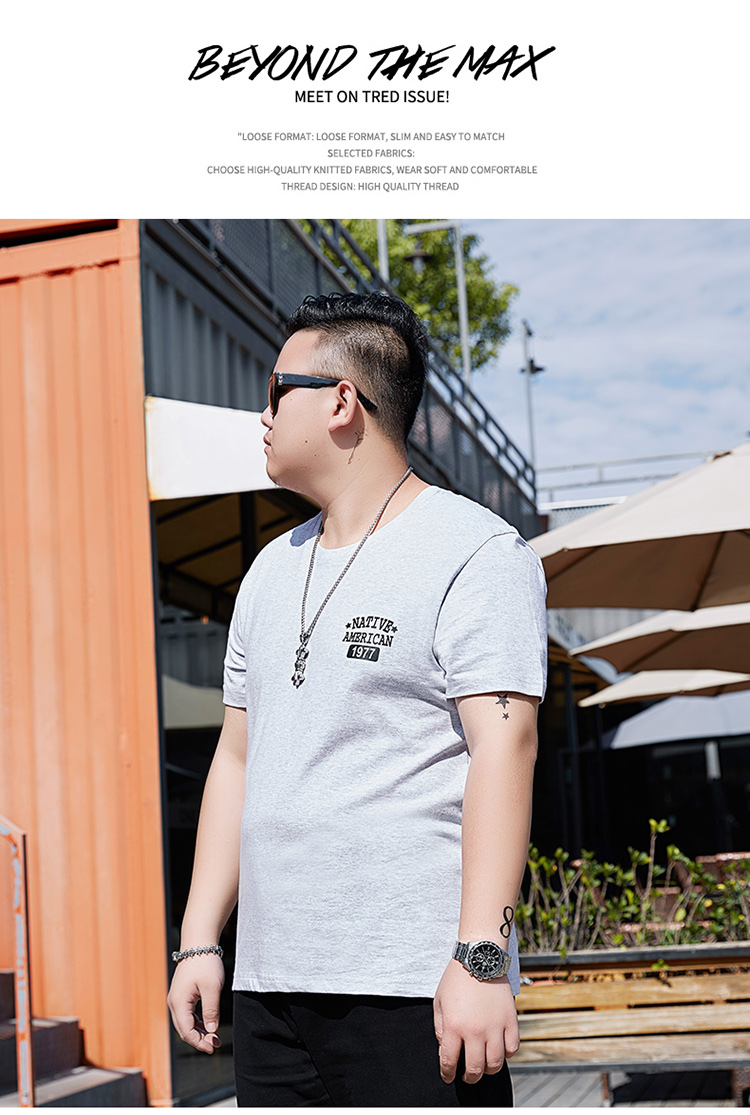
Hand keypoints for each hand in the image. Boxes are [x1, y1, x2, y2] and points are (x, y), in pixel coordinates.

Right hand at [167, 954, 224, 1053]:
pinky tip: (208, 1025)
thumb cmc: (205, 963)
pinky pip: (187, 1014)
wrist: (199, 942)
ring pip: (185, 1023)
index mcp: (179, 1002)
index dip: (199, 1043)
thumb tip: (212, 1030)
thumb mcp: (212, 988)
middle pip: (184, 1029)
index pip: (186, 1031)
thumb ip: (211, 1010)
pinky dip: (197, 1022)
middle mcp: (174, 1002)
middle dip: (199, 1039)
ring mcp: (177, 998)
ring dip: (199, 1032)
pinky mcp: (182, 994)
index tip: (213, 1047)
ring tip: (214, 1037)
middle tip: (216, 1044)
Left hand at [433, 960, 518, 1083]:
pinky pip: (512, 1048)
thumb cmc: (456, 978)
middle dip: (468, 1078)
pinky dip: (506, 1054)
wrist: (479, 957)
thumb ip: (439, 1028)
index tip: (448, 1076)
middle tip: (467, 1076)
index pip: (449, 1061)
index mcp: (453, 1026)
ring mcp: (494, 1026)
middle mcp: (474, 1030)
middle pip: (474, 1069)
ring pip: (494, 1064)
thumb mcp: (439, 1001)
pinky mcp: (510, 1020)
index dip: (447, 1074)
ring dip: (488, 1069)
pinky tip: (499, 1049)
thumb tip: (445, 1049)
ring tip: (483, 1065)